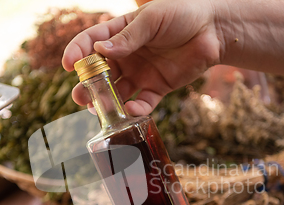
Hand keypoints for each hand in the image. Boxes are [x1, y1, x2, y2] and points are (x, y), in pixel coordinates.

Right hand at [62, 0, 224, 115]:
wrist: (214, 30)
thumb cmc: (182, 14)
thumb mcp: (152, 20)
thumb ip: (128, 37)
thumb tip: (100, 50)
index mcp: (120, 33)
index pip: (91, 42)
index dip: (77, 52)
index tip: (69, 65)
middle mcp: (127, 56)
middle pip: (100, 73)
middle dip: (87, 86)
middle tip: (80, 96)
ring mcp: (141, 73)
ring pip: (117, 92)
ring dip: (106, 102)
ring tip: (98, 110)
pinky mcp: (157, 88)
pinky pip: (143, 102)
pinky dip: (135, 110)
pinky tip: (130, 112)